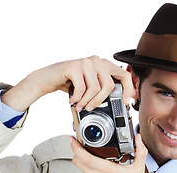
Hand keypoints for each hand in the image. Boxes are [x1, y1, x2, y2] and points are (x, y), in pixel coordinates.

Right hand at [1, 56, 135, 111]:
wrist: (48, 79)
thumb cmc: (71, 83)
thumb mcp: (91, 85)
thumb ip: (104, 88)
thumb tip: (121, 99)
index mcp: (104, 64)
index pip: (124, 75)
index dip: (128, 89)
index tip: (126, 101)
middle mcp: (97, 61)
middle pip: (109, 85)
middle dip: (101, 101)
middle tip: (91, 108)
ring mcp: (86, 62)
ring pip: (95, 89)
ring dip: (87, 101)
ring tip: (80, 105)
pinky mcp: (74, 66)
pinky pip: (82, 89)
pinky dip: (77, 98)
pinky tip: (72, 100)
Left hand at [70, 134, 157, 172]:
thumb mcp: (139, 168)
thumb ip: (140, 150)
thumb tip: (138, 139)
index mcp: (109, 171)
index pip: (85, 157)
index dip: (76, 147)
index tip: (73, 140)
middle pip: (78, 163)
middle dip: (78, 154)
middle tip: (83, 149)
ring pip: (83, 172)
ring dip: (87, 167)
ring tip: (101, 168)